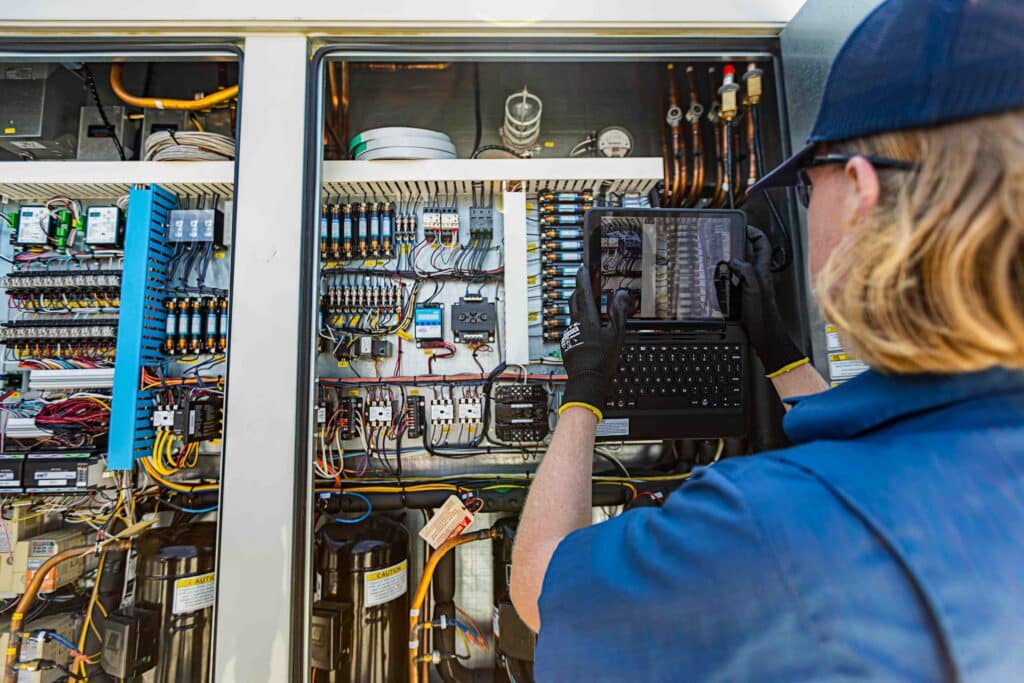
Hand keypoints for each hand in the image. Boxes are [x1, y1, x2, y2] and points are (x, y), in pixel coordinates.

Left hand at [559, 267, 629, 417]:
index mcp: (587, 319)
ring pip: (573, 315)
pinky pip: (572, 328)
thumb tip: (620, 295)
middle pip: (573, 301)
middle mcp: (575, 324)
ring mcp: (570, 334)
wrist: (587, 379)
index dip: (583, 278)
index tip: (582, 268)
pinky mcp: (567, 344)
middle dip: (578, 290)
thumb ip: (618, 312)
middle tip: (583, 284)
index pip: (583, 292)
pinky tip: (586, 331)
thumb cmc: (602, 360)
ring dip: (579, 308)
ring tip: (588, 307)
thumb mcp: (616, 334)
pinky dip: (579, 324)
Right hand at [726, 226, 804, 375]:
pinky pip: (736, 280)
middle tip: (726, 238)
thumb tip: (734, 259)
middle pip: (751, 252)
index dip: (753, 233)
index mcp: (763, 271)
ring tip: (720, 255)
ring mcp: (752, 286)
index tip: (741, 227)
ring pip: (743, 266)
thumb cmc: (764, 317)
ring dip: (733, 259)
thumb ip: (746, 271)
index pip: (762, 244)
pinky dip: (728, 276)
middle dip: (740, 243)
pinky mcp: (746, 296)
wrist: (767, 338)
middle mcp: (758, 276)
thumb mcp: (754, 290)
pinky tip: (720, 278)